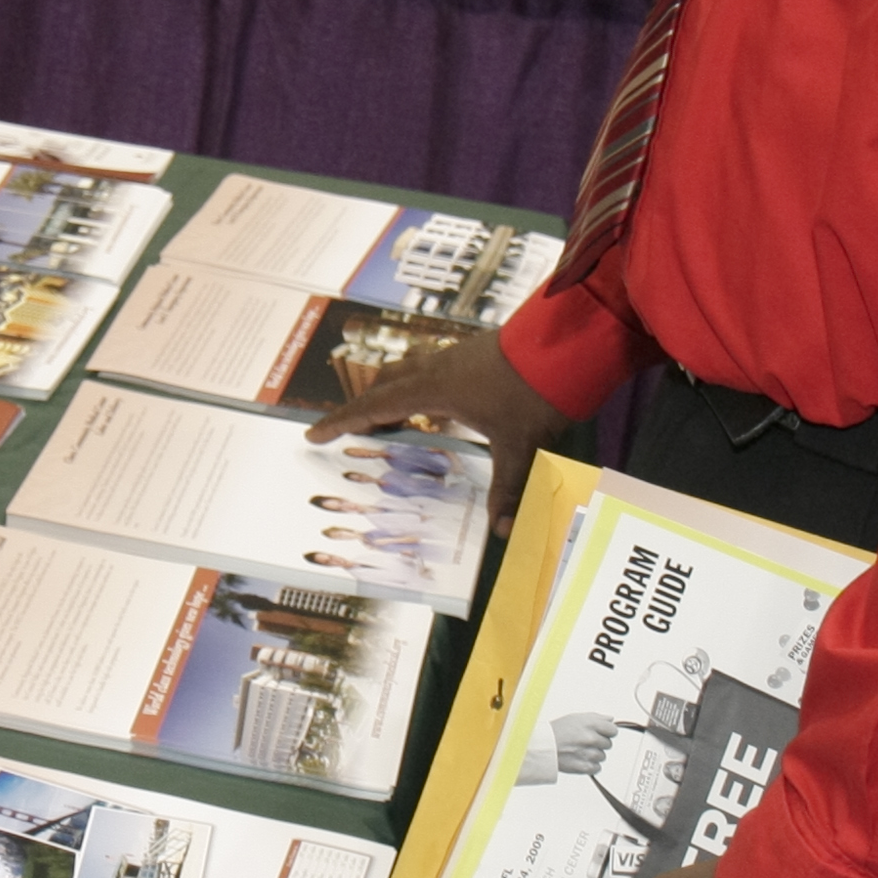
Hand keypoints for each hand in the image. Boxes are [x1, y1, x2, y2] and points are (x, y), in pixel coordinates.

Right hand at [301, 334, 566, 532]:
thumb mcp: (520, 447)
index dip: (342, 421)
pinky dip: (420, 388)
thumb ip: (508, 488)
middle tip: (353, 431)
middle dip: (364, 407)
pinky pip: (430, 369)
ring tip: (392, 420)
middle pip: (385, 384)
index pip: (375, 406)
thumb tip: (501, 531)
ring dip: (392, 393)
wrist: (564, 347)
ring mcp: (454, 357)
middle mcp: (436, 369)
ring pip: (407, 371)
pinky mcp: (473, 353)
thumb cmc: (534, 393)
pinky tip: (439, 407)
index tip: (313, 432)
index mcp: (434, 390)